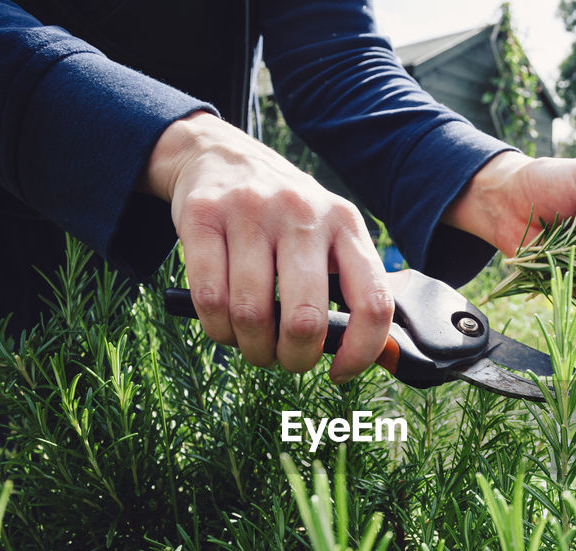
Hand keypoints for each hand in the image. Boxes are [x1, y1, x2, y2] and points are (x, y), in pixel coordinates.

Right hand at [143, 111, 392, 381]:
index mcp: (345, 223)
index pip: (373, 303)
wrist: (218, 153)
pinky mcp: (202, 216)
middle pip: (305, 320)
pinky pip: (209, 300)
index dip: (360, 353)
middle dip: (293, 358)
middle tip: (284, 359)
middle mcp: (303, 214)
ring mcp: (250, 211)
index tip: (338, 372)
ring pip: (251, 315)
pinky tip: (224, 326)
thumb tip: (364, 352)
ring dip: (251, 348)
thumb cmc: (282, 216)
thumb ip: (349, 283)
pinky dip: (217, 330)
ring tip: (252, 343)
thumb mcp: (327, 232)